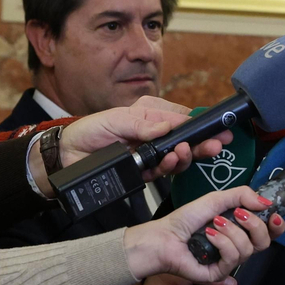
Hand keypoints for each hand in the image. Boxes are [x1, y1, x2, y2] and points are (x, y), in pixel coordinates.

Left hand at [46, 95, 229, 189]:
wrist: (68, 156)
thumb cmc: (89, 131)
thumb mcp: (114, 119)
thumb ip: (141, 124)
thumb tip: (167, 127)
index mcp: (151, 114)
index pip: (183, 117)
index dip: (201, 124)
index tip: (216, 129)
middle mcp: (156, 133)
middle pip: (187, 139)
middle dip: (203, 143)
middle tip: (216, 146)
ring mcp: (152, 153)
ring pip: (179, 156)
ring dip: (186, 156)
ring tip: (184, 153)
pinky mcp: (145, 171)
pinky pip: (164, 171)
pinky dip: (170, 167)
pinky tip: (171, 161)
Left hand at [121, 187, 283, 284]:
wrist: (163, 236)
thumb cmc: (185, 219)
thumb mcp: (216, 199)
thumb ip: (242, 195)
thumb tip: (267, 202)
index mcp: (241, 230)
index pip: (269, 231)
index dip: (277, 225)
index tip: (273, 214)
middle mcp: (238, 246)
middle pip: (265, 242)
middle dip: (255, 225)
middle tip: (237, 214)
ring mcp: (229, 261)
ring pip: (248, 249)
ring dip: (231, 231)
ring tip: (213, 223)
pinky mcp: (219, 273)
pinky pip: (232, 258)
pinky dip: (222, 242)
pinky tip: (208, 235)